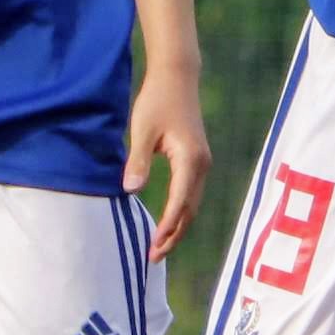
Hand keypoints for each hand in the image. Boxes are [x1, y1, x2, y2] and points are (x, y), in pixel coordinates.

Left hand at [126, 58, 208, 256]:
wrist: (177, 77)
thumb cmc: (157, 101)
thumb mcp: (142, 130)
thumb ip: (137, 161)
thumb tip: (131, 191)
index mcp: (190, 159)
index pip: (179, 203)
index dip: (166, 228)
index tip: (152, 247)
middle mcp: (202, 164)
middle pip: (190, 210)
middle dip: (173, 235)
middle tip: (153, 257)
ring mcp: (203, 163)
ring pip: (193, 204)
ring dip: (178, 227)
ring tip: (159, 246)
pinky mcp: (198, 160)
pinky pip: (192, 194)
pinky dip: (181, 212)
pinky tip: (167, 223)